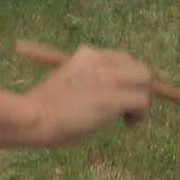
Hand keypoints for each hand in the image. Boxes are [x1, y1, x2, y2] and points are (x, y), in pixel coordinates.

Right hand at [25, 46, 152, 144]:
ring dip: (143, 99)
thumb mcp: (67, 83)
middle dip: (141, 86)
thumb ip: (88, 81)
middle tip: (131, 107)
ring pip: (146, 80)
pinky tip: (127, 124)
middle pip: (139, 66)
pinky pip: (142, 101)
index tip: (123, 94)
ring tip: (129, 117)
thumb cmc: (41, 108)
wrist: (33, 117)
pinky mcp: (113, 97)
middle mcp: (100, 61)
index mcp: (86, 55)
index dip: (129, 77)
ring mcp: (108, 78)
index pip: (123, 59)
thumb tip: (106, 95)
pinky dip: (140, 114)